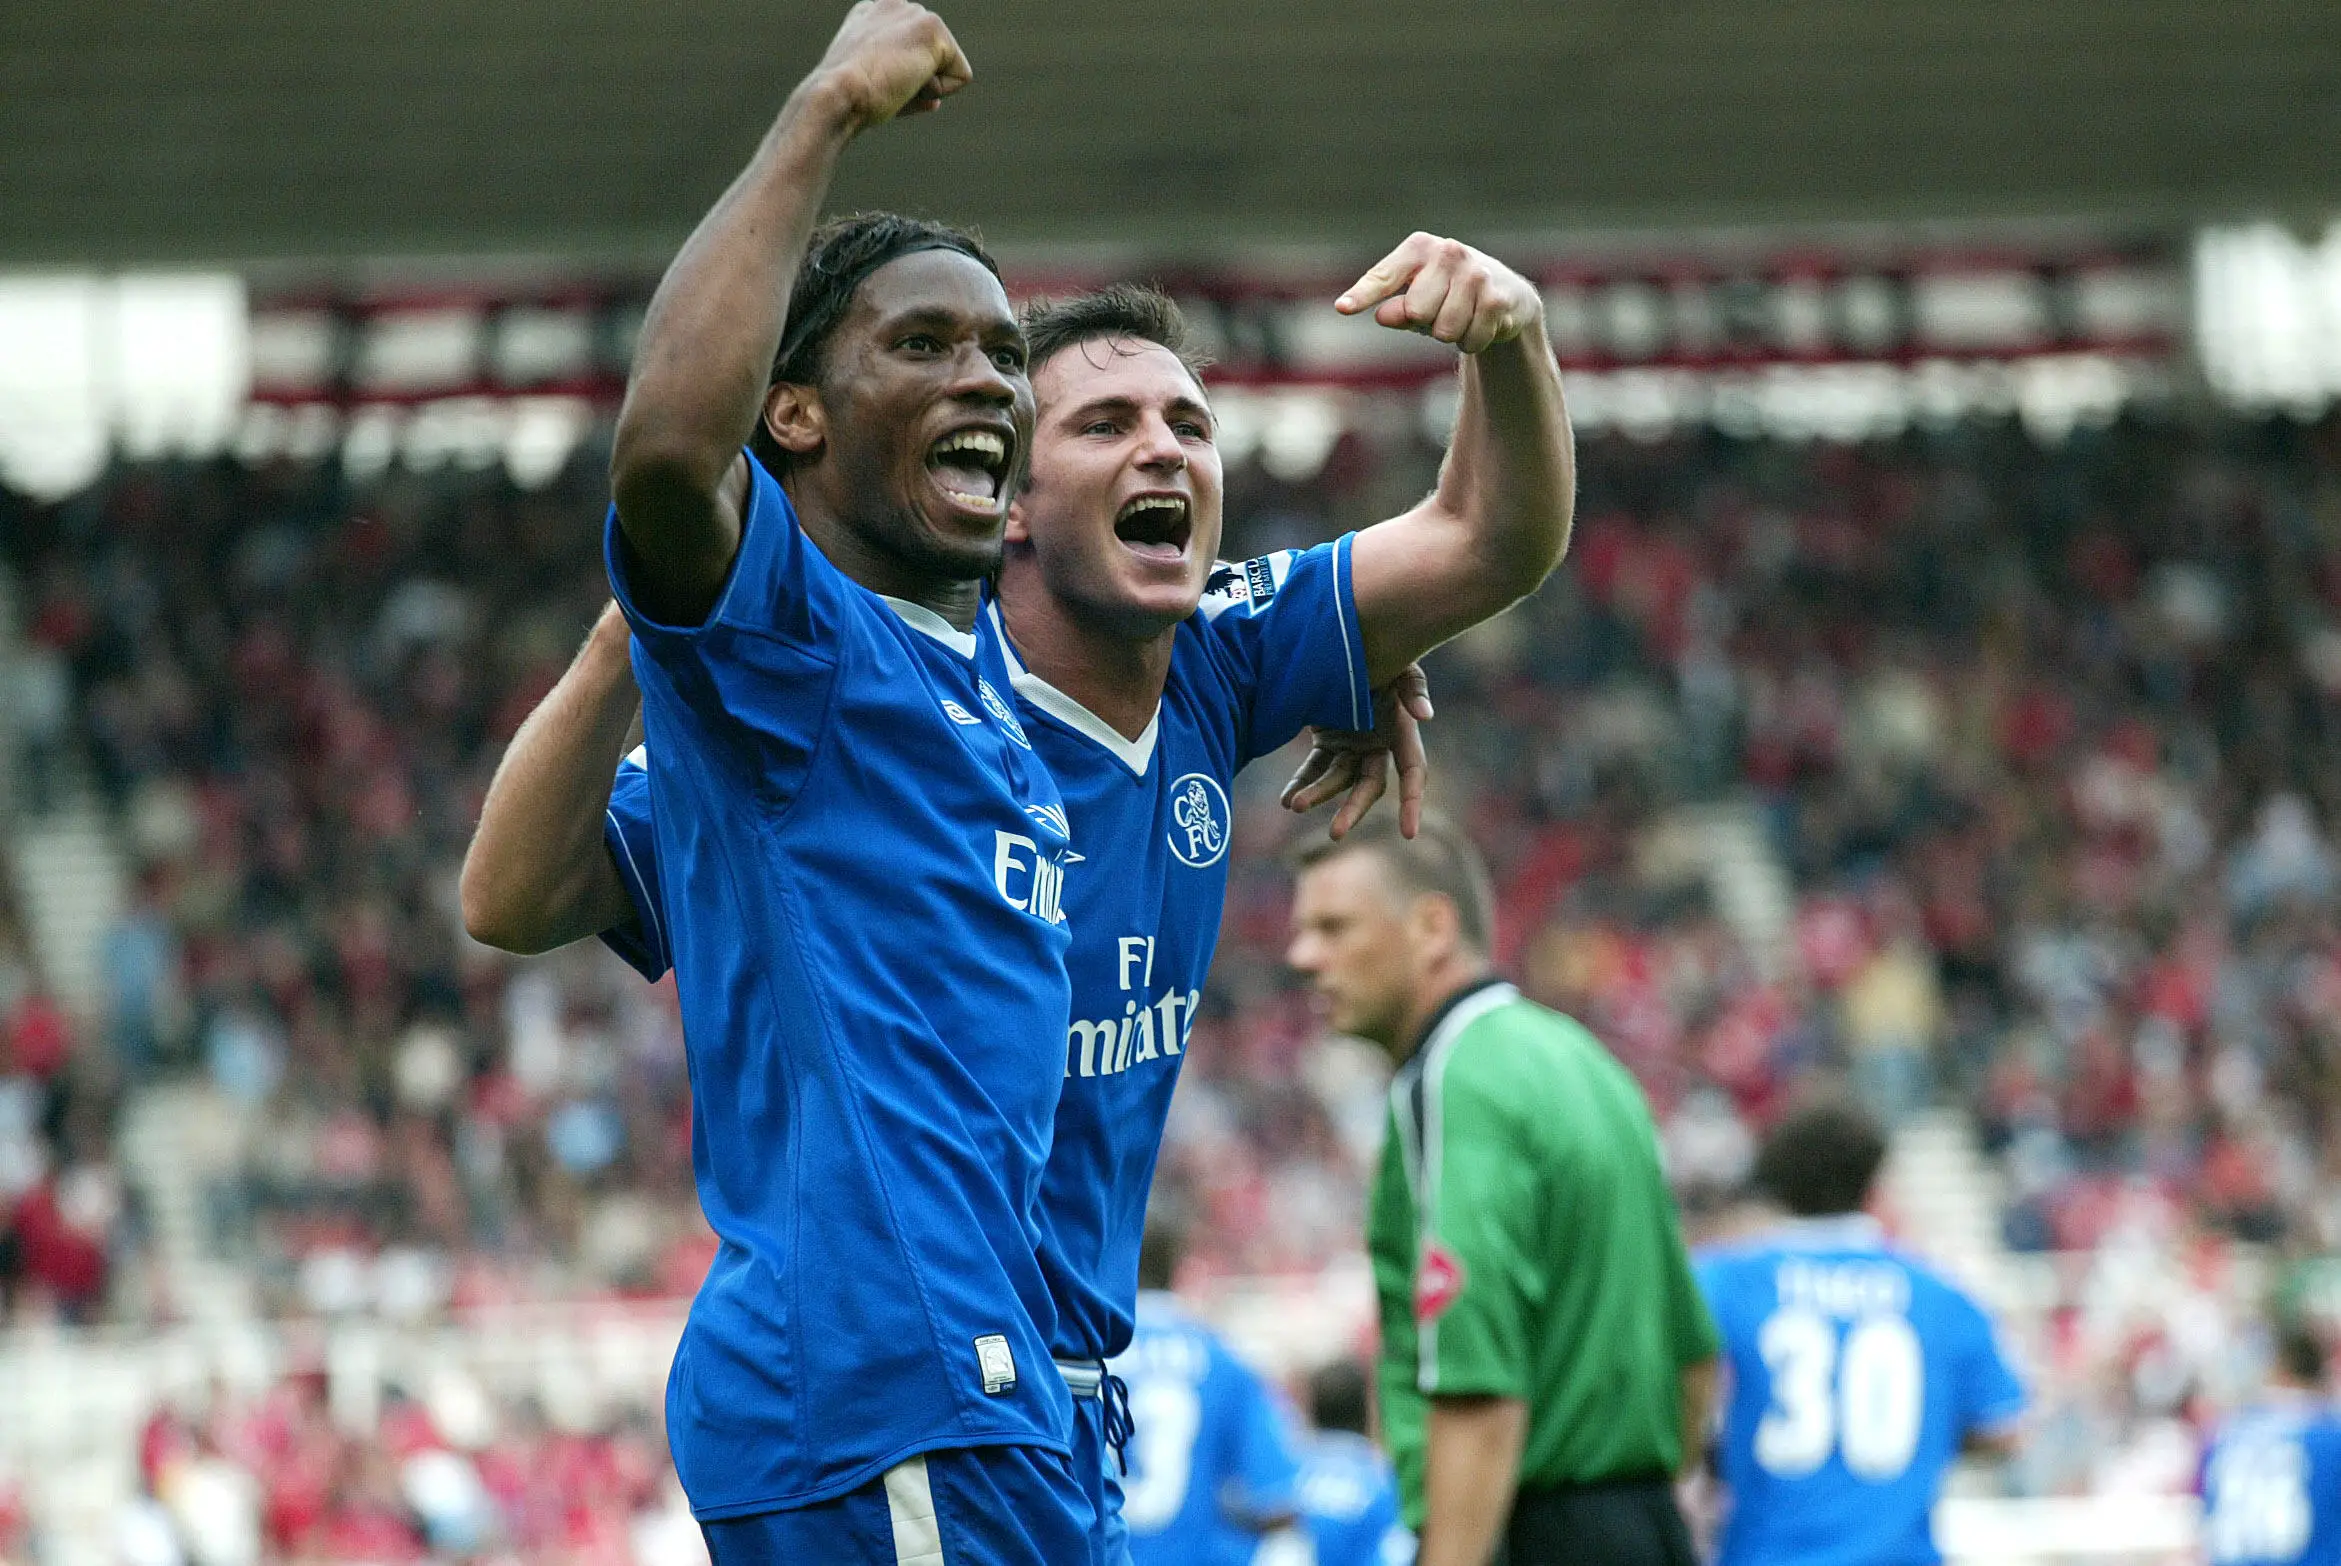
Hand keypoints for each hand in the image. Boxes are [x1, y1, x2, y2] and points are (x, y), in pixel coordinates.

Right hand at [809, 0, 973, 130]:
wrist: (837, 95)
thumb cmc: (846, 99)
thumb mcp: (872, 86)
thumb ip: (904, 84)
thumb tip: (935, 101)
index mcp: (871, 15)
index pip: (911, 53)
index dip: (904, 81)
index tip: (875, 84)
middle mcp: (893, 6)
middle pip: (933, 59)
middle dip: (917, 83)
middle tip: (883, 85)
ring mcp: (914, 13)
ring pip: (947, 66)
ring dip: (925, 87)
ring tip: (892, 82)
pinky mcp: (932, 28)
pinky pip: (961, 76)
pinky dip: (939, 90)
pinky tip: (907, 82)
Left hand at [1280, 664, 1432, 839]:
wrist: (1347, 642)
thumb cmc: (1379, 653)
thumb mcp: (1400, 667)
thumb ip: (1415, 689)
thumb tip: (1426, 716)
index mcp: (1401, 731)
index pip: (1413, 772)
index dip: (1412, 802)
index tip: (1408, 834)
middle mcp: (1378, 744)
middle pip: (1369, 786)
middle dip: (1352, 810)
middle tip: (1336, 834)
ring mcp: (1352, 745)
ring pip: (1336, 779)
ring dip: (1317, 794)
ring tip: (1294, 805)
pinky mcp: (1328, 742)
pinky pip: (1314, 768)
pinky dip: (1301, 783)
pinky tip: (1286, 799)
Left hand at [1335, 233, 1541, 354]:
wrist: (1506, 294)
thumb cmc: (1446, 295)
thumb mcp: (1416, 299)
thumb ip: (1396, 309)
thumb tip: (1382, 315)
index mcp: (1418, 248)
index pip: (1383, 277)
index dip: (1362, 295)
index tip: (1342, 308)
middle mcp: (1448, 252)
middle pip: (1415, 313)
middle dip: (1426, 323)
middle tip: (1442, 310)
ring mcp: (1476, 273)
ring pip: (1444, 331)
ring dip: (1451, 335)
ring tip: (1462, 316)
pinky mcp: (1496, 298)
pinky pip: (1469, 340)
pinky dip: (1472, 341)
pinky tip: (1482, 323)